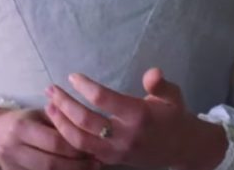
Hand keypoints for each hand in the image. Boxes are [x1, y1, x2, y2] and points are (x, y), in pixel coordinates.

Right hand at [0, 107, 99, 169]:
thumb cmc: (21, 121)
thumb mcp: (37, 114)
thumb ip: (59, 120)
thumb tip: (87, 127)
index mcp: (22, 128)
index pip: (54, 141)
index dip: (76, 147)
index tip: (94, 148)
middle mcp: (15, 148)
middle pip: (52, 162)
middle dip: (77, 165)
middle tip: (96, 164)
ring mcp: (13, 166)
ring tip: (89, 169)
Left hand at [44, 69, 227, 169]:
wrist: (184, 149)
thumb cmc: (174, 116)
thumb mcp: (173, 96)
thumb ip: (160, 84)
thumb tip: (153, 72)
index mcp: (139, 115)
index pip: (104, 99)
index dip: (85, 86)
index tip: (73, 77)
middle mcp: (125, 136)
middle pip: (85, 121)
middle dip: (64, 104)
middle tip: (51, 89)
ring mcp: (117, 152)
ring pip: (80, 140)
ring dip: (61, 123)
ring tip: (49, 107)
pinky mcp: (112, 160)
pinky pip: (84, 152)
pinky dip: (68, 139)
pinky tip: (59, 126)